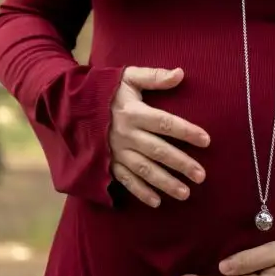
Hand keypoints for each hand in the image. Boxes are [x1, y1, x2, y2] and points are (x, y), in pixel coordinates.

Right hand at [110, 67, 209, 206]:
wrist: (69, 106)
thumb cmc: (105, 90)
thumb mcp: (127, 77)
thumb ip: (153, 77)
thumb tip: (181, 73)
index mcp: (133, 112)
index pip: (164, 123)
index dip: (186, 131)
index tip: (206, 140)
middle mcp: (125, 134)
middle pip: (158, 151)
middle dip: (181, 164)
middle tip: (201, 176)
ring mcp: (115, 151)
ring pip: (144, 170)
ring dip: (165, 183)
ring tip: (186, 193)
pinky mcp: (106, 163)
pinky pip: (125, 180)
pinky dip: (140, 192)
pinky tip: (157, 202)